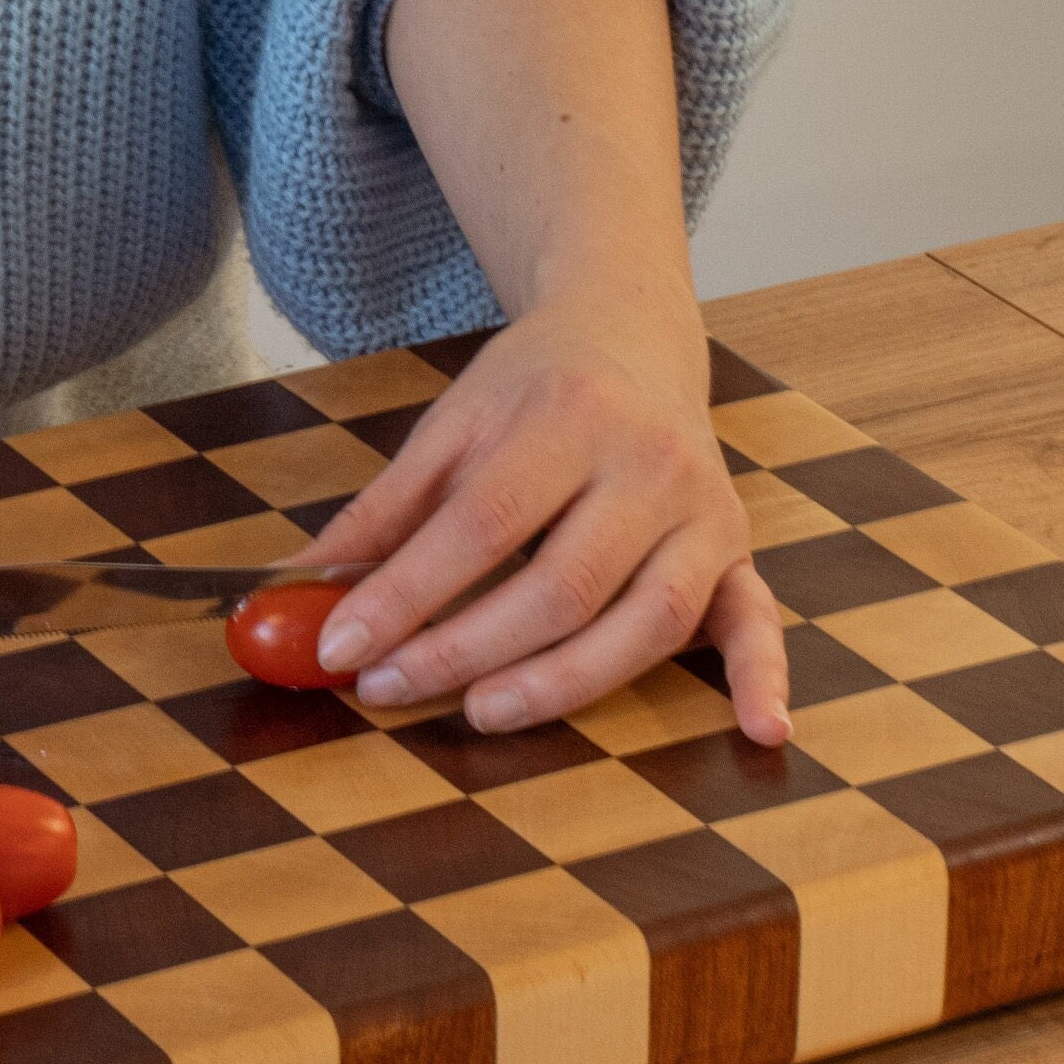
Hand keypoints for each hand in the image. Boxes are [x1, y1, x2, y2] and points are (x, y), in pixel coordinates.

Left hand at [292, 292, 789, 743]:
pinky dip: (762, 676)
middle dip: (465, 649)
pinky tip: (760, 732)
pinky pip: (760, 618)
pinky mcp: (737, 547)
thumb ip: (384, 508)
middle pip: (561, 585)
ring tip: (481, 713)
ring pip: (646, 620)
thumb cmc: (533, 387)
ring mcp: (703, 511)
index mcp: (567, 417)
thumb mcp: (450, 425)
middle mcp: (648, 464)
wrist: (631, 331)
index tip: (341, 649)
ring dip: (564, 683)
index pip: (481, 525)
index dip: (407, 595)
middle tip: (389, 689)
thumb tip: (301, 586)